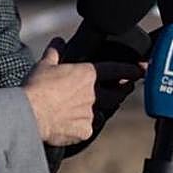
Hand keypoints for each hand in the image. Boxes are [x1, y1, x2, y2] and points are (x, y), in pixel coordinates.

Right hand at [23, 39, 143, 146]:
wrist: (30, 115)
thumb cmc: (37, 87)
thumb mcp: (45, 65)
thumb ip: (55, 52)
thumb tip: (58, 41)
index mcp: (87, 75)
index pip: (116, 70)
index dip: (131, 69)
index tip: (142, 69)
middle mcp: (94, 95)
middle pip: (116, 94)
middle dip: (123, 90)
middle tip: (127, 88)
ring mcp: (91, 114)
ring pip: (102, 112)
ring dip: (102, 108)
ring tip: (98, 107)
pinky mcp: (84, 131)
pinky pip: (88, 128)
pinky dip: (84, 125)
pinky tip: (75, 124)